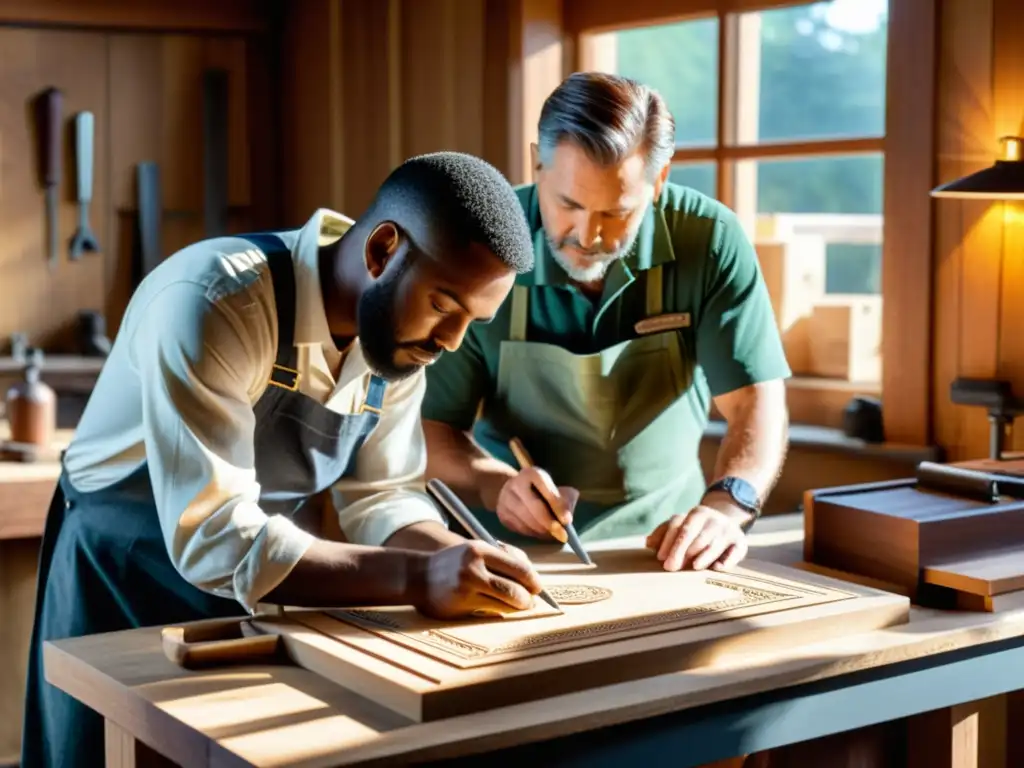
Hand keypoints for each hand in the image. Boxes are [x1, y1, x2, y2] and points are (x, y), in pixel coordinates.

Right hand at [412, 539, 543, 619]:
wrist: (416, 576)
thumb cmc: (452, 563)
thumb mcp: (474, 551)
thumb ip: (502, 559)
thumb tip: (532, 578)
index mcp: (480, 549)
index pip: (519, 567)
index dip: (533, 580)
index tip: (537, 588)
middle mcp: (474, 566)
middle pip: (516, 588)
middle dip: (528, 598)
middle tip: (530, 602)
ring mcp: (467, 586)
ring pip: (506, 602)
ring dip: (517, 608)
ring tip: (519, 607)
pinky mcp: (460, 603)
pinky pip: (491, 611)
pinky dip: (500, 612)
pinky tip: (500, 610)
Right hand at [495, 467, 579, 541]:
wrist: (516, 490)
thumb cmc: (544, 491)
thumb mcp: (558, 489)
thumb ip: (566, 501)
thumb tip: (567, 520)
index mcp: (532, 474)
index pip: (546, 489)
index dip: (557, 506)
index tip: (567, 521)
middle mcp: (516, 483)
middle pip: (534, 507)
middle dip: (549, 523)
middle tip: (562, 535)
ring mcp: (505, 498)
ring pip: (526, 520)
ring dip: (542, 531)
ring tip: (552, 534)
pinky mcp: (501, 513)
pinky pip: (519, 528)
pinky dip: (532, 533)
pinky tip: (540, 533)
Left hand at [645, 505, 748, 571]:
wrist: (728, 523)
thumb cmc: (697, 530)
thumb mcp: (681, 527)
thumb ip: (664, 534)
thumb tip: (648, 543)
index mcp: (696, 514)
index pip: (679, 526)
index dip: (668, 542)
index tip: (660, 558)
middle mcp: (712, 519)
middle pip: (695, 535)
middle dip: (681, 551)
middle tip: (671, 567)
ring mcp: (727, 529)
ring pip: (713, 543)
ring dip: (703, 555)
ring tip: (694, 566)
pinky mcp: (740, 542)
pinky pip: (735, 551)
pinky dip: (728, 560)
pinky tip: (718, 568)